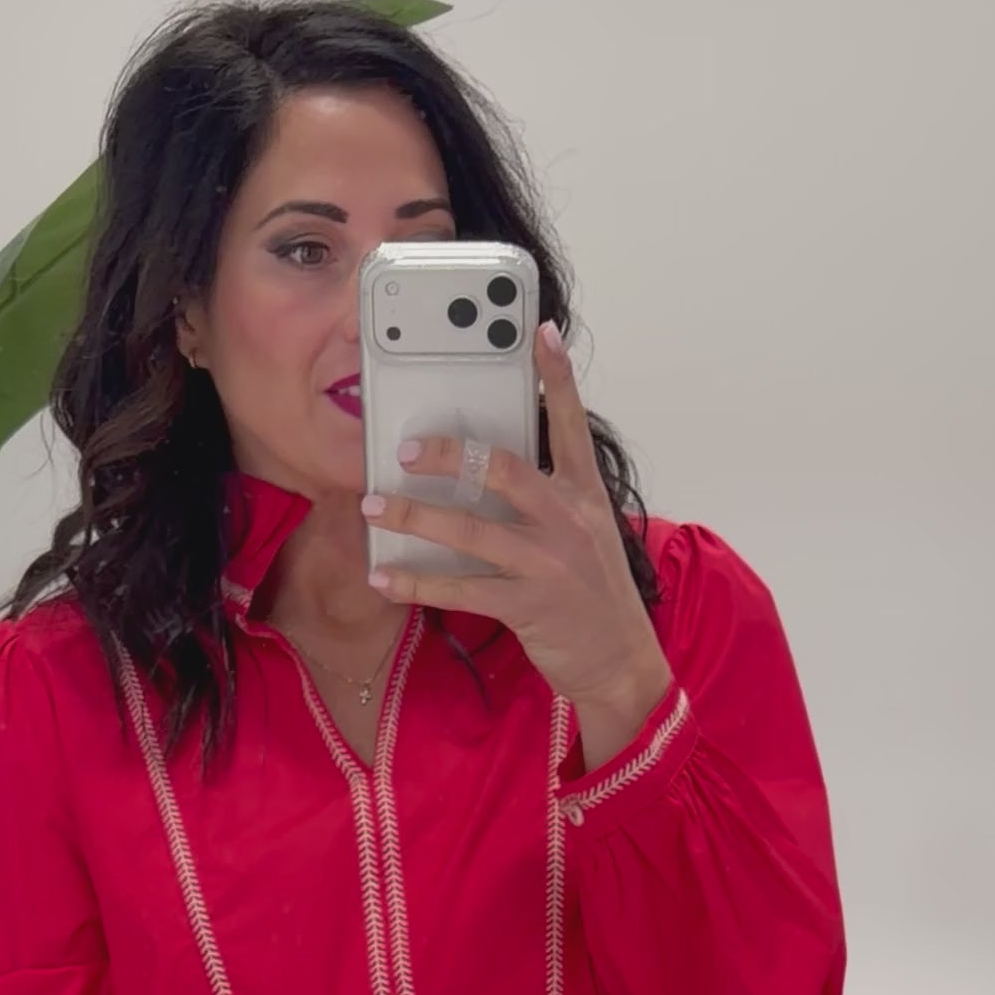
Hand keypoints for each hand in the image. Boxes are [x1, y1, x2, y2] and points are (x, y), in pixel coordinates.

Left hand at [360, 319, 673, 731]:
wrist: (621, 662)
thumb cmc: (593, 596)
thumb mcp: (587, 534)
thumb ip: (548, 499)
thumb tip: (487, 470)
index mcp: (584, 495)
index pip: (570, 424)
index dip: (557, 377)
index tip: (540, 332)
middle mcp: (568, 521)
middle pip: (503, 469)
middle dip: (449, 455)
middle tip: (405, 449)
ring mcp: (548, 564)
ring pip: (471, 530)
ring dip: (415, 517)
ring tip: (374, 507)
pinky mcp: (529, 606)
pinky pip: (461, 589)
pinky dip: (417, 582)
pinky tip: (384, 578)